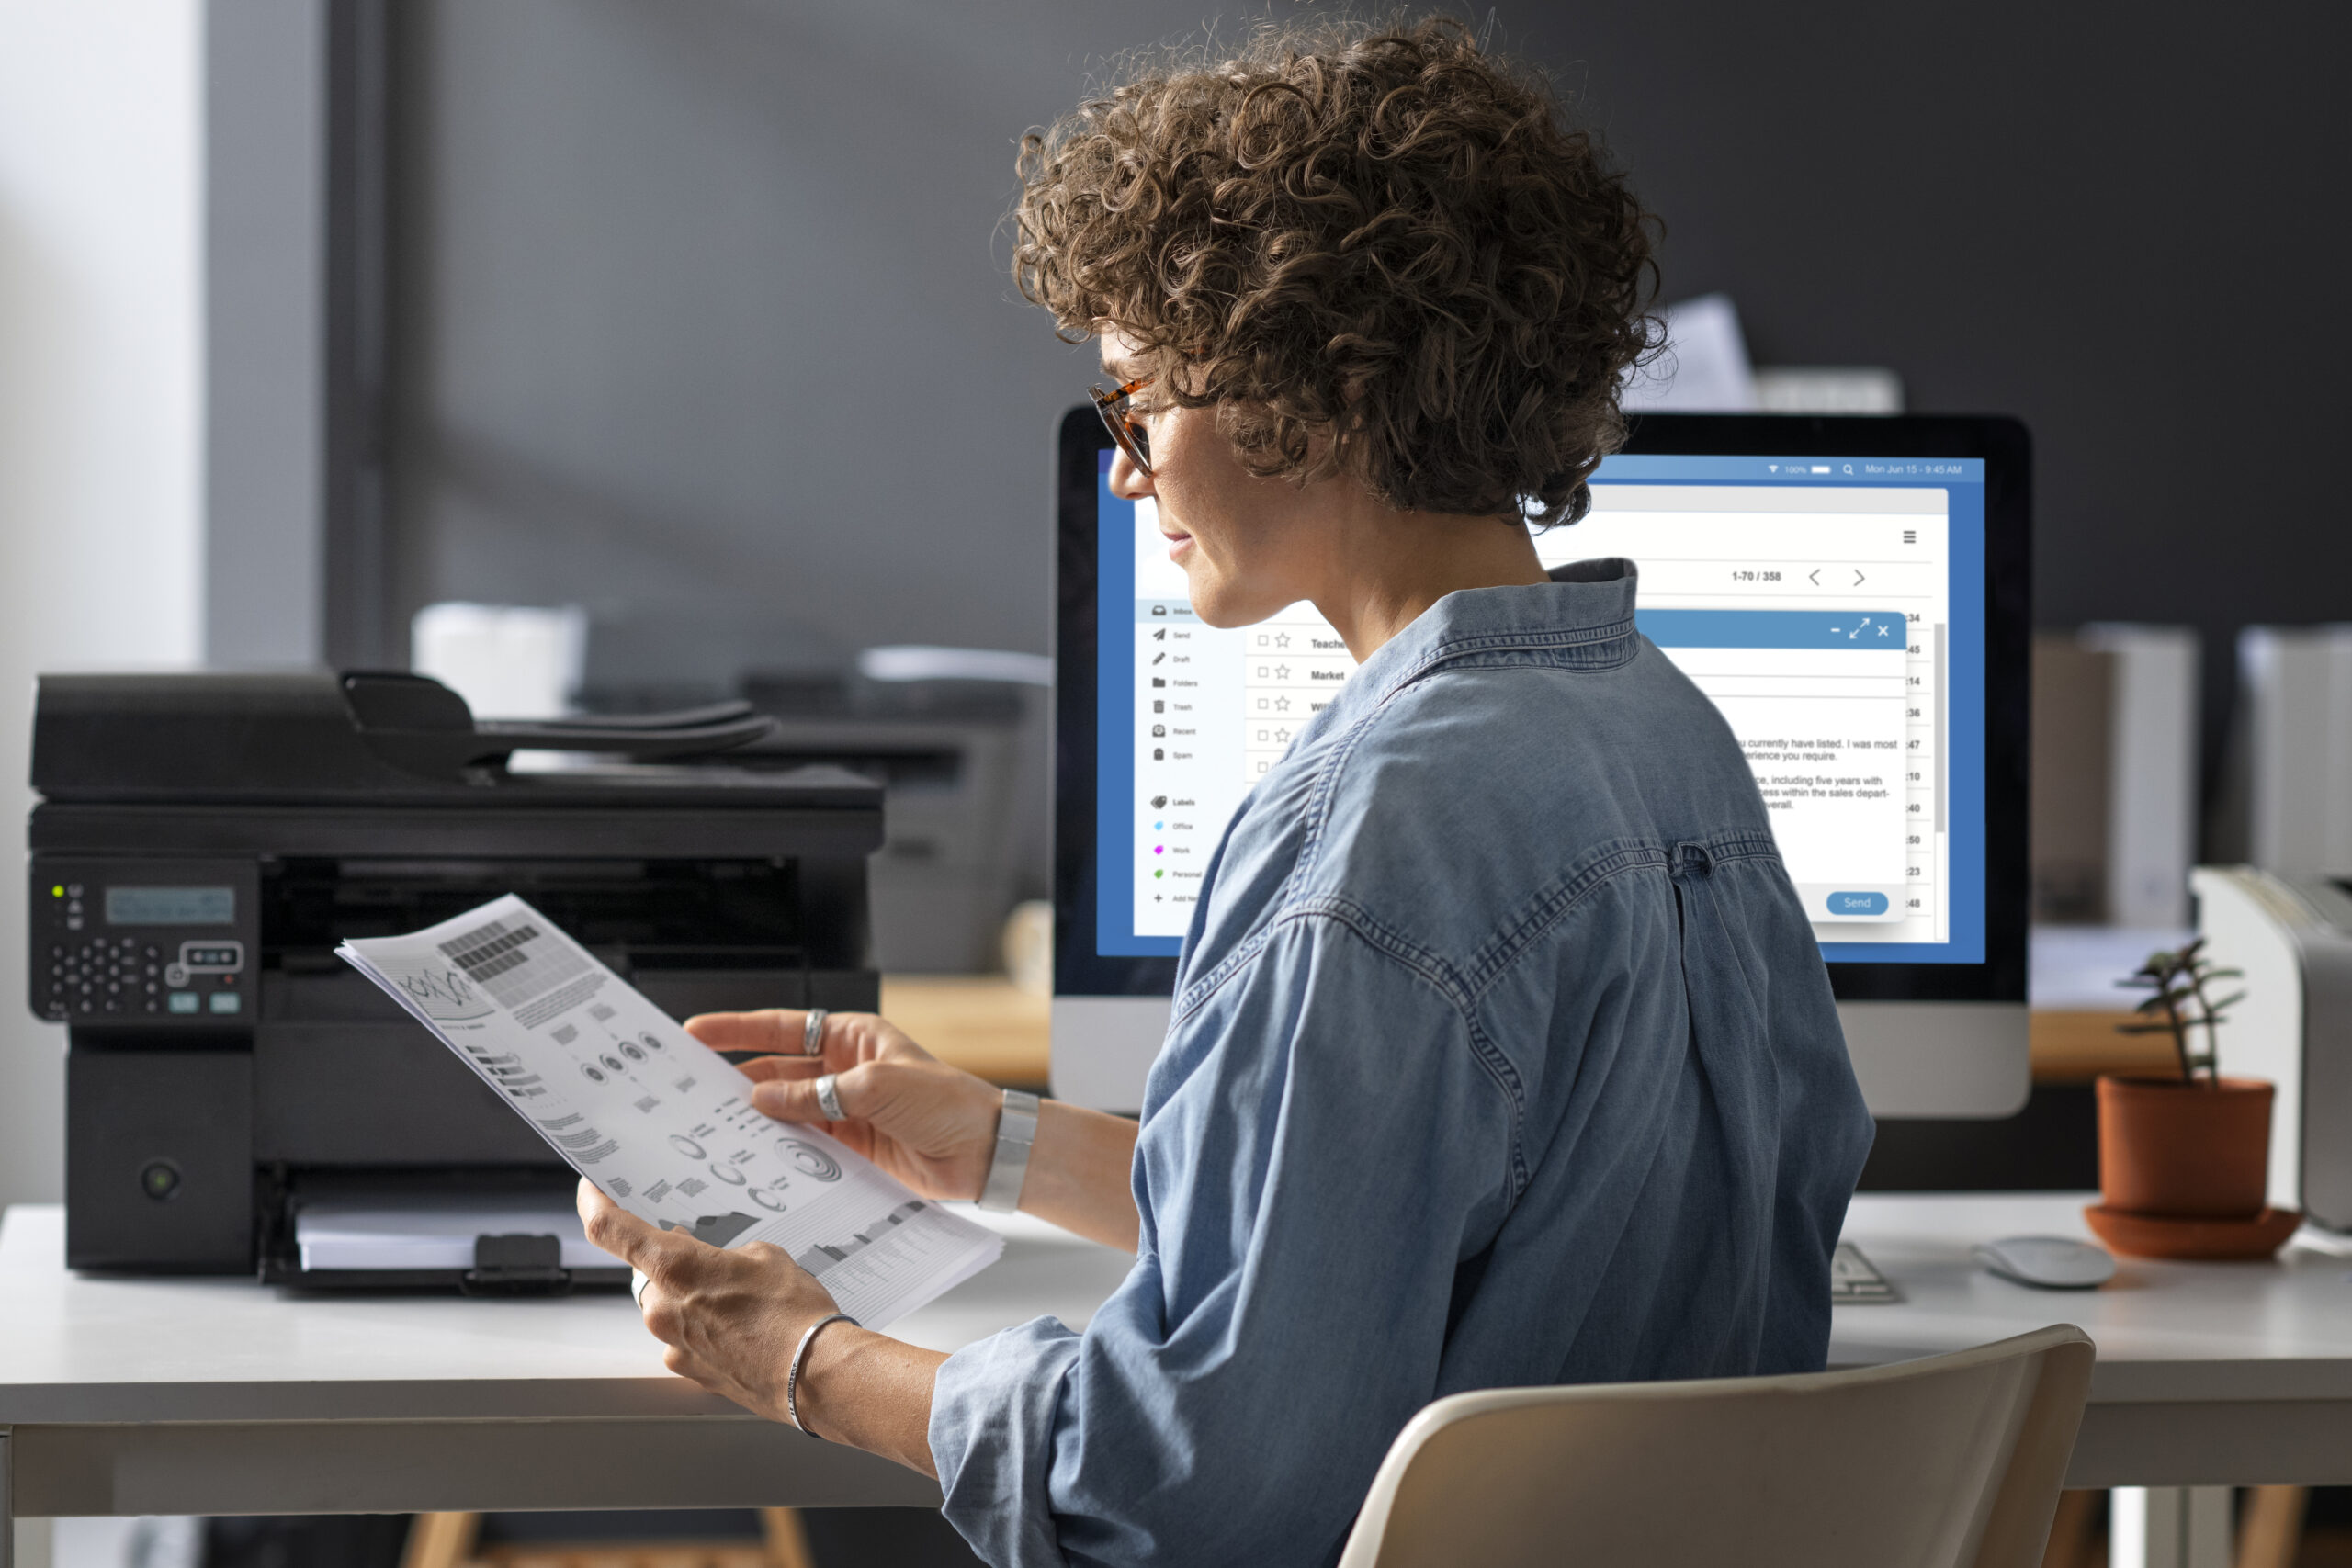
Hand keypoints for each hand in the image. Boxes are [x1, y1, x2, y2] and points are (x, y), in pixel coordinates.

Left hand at [576, 1179, 840, 1425]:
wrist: (817, 1375)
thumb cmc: (795, 1316)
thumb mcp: (767, 1256)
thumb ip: (728, 1255)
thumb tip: (721, 1266)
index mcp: (676, 1268)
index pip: (611, 1230)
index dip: (594, 1204)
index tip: (590, 1191)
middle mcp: (663, 1309)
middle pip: (652, 1275)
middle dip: (678, 1267)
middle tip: (718, 1265)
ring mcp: (674, 1346)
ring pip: (671, 1309)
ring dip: (696, 1301)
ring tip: (746, 1304)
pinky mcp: (691, 1373)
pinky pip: (688, 1341)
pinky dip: (709, 1332)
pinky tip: (746, 1331)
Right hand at [685, 1009, 1003, 1201]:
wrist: (985, 1151)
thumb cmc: (948, 1103)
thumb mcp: (878, 1087)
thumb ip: (817, 1094)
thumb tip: (764, 1098)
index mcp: (853, 1038)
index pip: (783, 1028)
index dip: (738, 1030)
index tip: (697, 1033)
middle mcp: (844, 1070)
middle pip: (778, 1071)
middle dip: (737, 1078)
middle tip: (692, 1090)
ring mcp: (846, 1109)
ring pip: (787, 1111)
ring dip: (755, 1119)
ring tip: (713, 1126)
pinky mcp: (851, 1147)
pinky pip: (805, 1144)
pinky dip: (780, 1149)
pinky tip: (755, 1154)